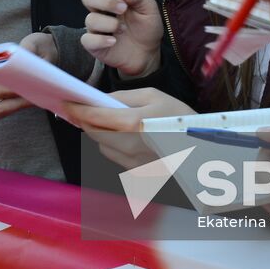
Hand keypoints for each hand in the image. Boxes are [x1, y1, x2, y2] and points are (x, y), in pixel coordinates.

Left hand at [0, 32, 58, 117]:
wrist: (57, 52)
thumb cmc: (44, 48)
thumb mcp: (34, 44)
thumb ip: (22, 50)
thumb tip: (4, 56)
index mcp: (33, 84)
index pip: (4, 90)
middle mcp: (29, 96)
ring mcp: (25, 100)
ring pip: (0, 109)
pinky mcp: (21, 99)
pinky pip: (3, 105)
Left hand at [60, 87, 193, 167]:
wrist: (203, 146)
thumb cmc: (180, 116)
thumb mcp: (152, 95)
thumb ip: (122, 97)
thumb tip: (100, 100)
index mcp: (133, 123)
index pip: (94, 117)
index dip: (76, 109)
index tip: (66, 103)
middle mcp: (129, 146)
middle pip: (93, 134)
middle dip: (85, 121)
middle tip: (82, 110)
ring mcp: (133, 163)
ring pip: (102, 147)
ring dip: (100, 134)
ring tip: (110, 122)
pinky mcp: (137, 173)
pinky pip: (115, 157)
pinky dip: (113, 145)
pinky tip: (125, 137)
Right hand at [81, 0, 161, 76]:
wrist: (148, 53)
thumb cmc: (146, 28)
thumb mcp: (149, 8)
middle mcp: (100, 10)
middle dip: (105, 1)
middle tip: (123, 9)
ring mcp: (96, 28)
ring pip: (90, 19)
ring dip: (109, 23)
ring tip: (123, 29)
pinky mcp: (94, 45)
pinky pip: (87, 40)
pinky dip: (101, 40)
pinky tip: (114, 41)